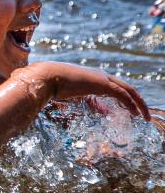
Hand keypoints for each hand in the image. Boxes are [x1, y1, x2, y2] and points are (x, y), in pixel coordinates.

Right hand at [27, 62, 149, 119]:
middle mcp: (100, 76)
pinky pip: (122, 94)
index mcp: (92, 78)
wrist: (46, 77)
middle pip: (125, 87)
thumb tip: (95, 110)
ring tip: (144, 116)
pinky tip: (136, 113)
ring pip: (128, 90)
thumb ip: (81, 102)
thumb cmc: (52, 86)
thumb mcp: (70, 96)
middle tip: (143, 113)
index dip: (124, 98)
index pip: (114, 87)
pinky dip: (131, 103)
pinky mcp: (102, 83)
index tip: (129, 110)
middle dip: (136, 100)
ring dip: (138, 103)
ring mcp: (102, 78)